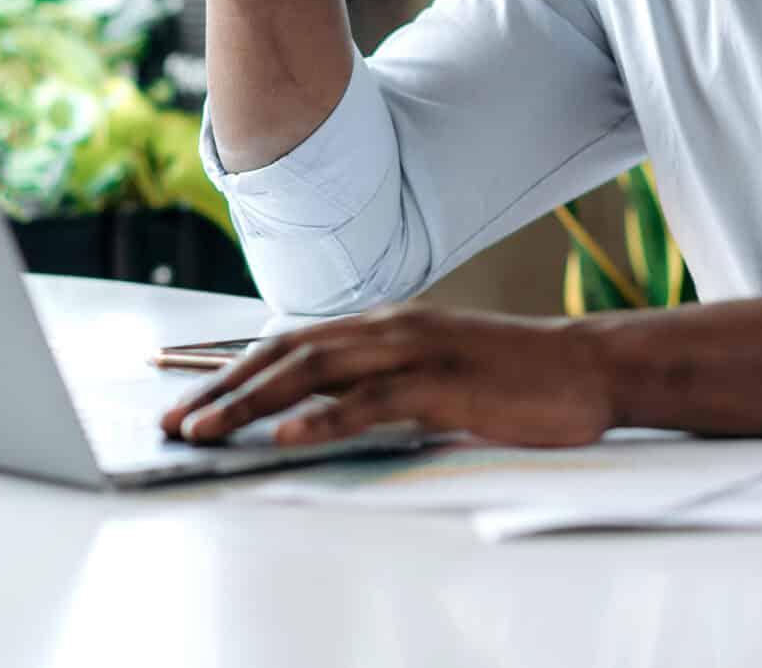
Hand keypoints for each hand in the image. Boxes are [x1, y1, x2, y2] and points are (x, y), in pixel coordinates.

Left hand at [158, 305, 613, 447]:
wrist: (589, 366)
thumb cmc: (515, 376)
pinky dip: (321, 420)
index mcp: (384, 324)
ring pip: (312, 373)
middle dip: (220, 389)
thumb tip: (323, 408)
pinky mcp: (441, 386)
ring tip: (204, 430)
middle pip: (285, 354)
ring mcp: (414, 352)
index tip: (183, 392)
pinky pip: (369, 403)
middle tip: (172, 421)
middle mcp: (388, 327)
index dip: (230, 366)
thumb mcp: (435, 369)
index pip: (290, 342)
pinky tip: (284, 438)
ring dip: (249, 403)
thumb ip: (383, 379)